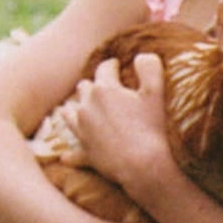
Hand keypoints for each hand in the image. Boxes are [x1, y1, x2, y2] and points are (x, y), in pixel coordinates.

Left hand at [69, 54, 173, 199]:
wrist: (144, 166)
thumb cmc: (152, 129)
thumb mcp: (156, 93)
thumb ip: (150, 68)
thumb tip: (143, 55)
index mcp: (104, 89)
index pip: (105, 68)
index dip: (113, 65)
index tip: (118, 66)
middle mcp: (87, 106)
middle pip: (84, 87)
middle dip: (94, 86)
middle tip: (105, 89)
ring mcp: (82, 130)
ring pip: (69, 112)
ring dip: (76, 109)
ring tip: (84, 111)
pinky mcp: (85, 152)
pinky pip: (72, 153)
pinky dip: (70, 154)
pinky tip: (66, 158)